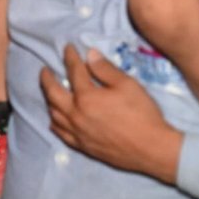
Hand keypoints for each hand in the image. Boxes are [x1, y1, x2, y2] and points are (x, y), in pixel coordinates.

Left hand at [41, 45, 180, 182]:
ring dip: (49, 100)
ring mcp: (77, 132)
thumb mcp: (128, 86)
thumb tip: (90, 54)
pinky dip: (55, 122)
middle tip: (45, 70)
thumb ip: (106, 69)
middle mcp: (76, 114)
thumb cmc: (143, 115)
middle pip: (52, 93)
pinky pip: (61, 133)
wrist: (153, 150)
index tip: (68, 48)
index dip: (70, 57)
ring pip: (54, 113)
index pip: (74, 71)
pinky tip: (55, 119)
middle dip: (46, 78)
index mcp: (86, 97)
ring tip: (50, 92)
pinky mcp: (83, 146)